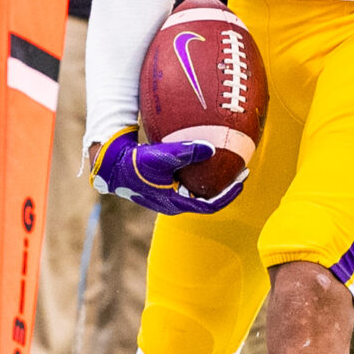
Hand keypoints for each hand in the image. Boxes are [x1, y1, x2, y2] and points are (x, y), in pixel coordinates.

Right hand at [89, 127, 239, 214]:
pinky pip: (185, 184)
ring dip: (210, 183)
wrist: (112, 166)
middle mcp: (173, 203)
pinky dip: (197, 175)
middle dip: (224, 188)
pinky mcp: (160, 187)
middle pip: (205, 200)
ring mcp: (166, 197)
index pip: (210, 205)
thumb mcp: (162, 156)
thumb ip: (186, 151)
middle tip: (238, 172)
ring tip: (223, 166)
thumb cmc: (135, 164)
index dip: (228, 195)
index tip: (241, 182)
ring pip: (195, 193)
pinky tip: (200, 158)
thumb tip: (212, 148)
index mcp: (175, 203)